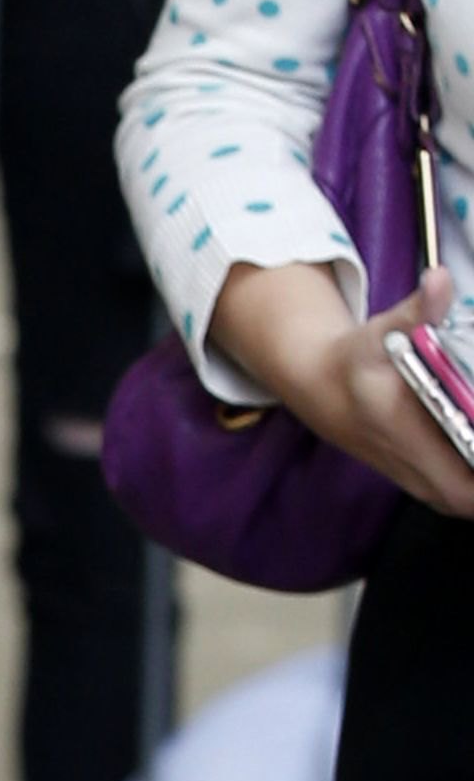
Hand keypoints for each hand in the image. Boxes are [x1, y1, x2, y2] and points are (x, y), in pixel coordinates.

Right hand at [205, 252, 473, 518]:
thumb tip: (439, 280)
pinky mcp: (424, 483)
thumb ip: (417, 312)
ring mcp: (419, 482)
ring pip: (467, 499)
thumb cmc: (357, 361)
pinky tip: (472, 439)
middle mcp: (414, 470)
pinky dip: (473, 477)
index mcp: (407, 437)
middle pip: (472, 499)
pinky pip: (461, 494)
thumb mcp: (382, 332)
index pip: (465, 485)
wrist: (322, 390)